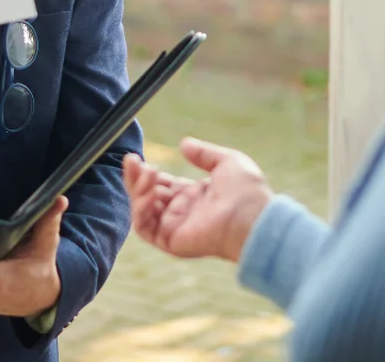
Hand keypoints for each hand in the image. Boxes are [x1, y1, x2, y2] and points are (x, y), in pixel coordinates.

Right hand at [123, 137, 272, 262]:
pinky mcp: (171, 240)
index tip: (137, 158)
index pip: (162, 185)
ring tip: (146, 172)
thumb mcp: (227, 161)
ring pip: (142, 211)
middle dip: (136, 178)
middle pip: (147, 196)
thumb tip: (184, 144)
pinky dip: (140, 209)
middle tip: (131, 160)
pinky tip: (150, 191)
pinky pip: (144, 227)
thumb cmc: (247, 192)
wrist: (253, 218)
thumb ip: (204, 153)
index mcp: (195, 196)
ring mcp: (175, 228)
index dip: (147, 173)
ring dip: (137, 190)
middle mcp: (182, 213)